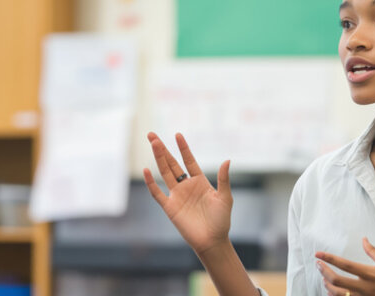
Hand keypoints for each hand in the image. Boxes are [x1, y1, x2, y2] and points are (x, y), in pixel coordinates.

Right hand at [142, 132, 232, 254]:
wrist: (212, 240)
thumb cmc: (221, 220)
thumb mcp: (225, 197)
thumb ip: (224, 179)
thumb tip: (228, 160)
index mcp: (200, 182)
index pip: (189, 161)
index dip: (183, 148)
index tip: (178, 135)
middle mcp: (186, 186)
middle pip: (172, 164)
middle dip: (163, 149)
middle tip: (153, 135)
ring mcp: (177, 196)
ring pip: (164, 173)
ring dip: (158, 159)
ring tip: (153, 144)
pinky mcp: (170, 207)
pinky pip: (157, 193)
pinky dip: (151, 182)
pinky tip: (146, 170)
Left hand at [316, 238, 374, 295]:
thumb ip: (373, 252)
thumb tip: (363, 239)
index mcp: (372, 274)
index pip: (345, 265)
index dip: (329, 258)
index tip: (318, 253)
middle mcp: (366, 288)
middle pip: (337, 281)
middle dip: (323, 272)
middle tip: (318, 264)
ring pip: (338, 294)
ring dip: (328, 285)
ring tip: (324, 278)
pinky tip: (333, 291)